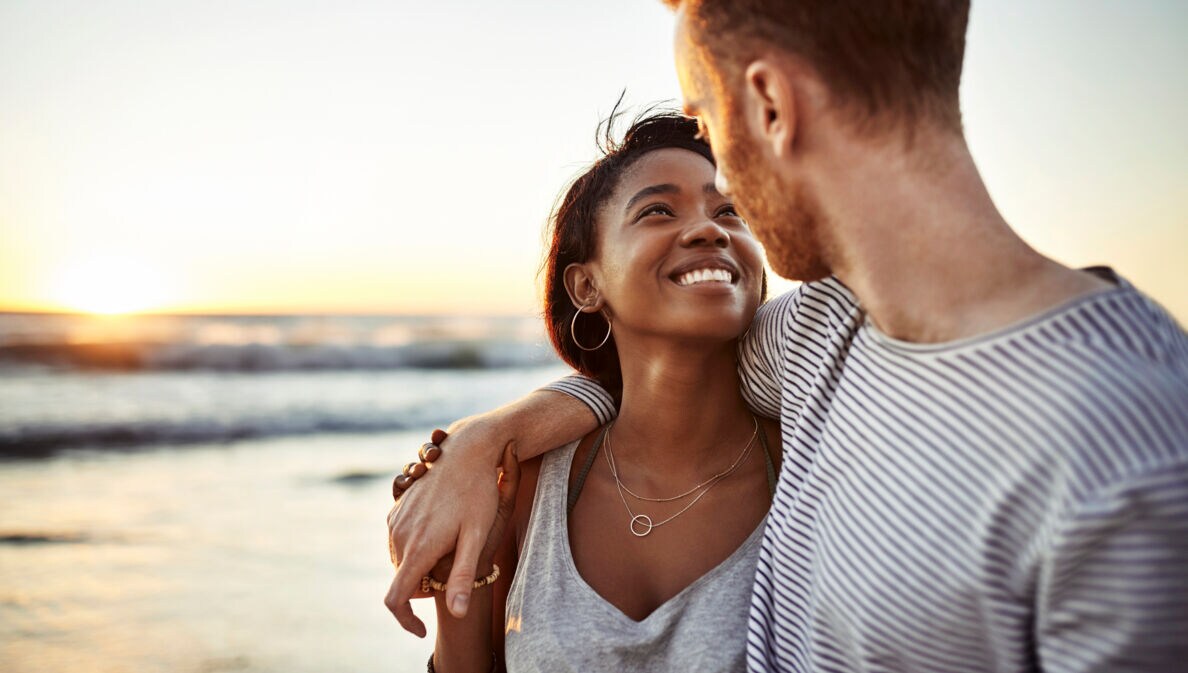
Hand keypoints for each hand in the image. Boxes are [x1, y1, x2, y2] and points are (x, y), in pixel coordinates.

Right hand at [383, 416, 508, 636]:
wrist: (468, 451)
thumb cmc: (479, 494)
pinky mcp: (398, 508)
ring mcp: (396, 520)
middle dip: (424, 586)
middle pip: (403, 579)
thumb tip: (459, 615)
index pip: (396, 600)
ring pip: (402, 559)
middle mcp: (399, 535)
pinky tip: (444, 526)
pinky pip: (401, 538)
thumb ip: (463, 576)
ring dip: (421, 564)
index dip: (405, 621)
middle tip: (456, 566)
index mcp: (417, 548)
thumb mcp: (478, 536)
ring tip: (453, 543)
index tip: (421, 630)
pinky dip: (417, 545)